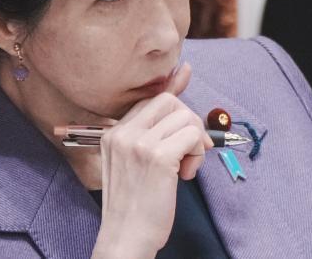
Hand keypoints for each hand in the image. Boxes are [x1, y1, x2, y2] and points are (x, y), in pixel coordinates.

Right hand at [91, 63, 213, 258]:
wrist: (125, 238)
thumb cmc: (133, 205)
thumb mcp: (132, 164)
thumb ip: (150, 134)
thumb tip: (175, 100)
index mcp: (113, 134)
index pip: (148, 99)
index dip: (172, 90)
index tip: (185, 72)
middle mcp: (123, 134)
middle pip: (169, 102)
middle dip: (188, 121)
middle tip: (191, 150)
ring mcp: (139, 144)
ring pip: (185, 117)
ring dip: (195, 141)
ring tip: (186, 167)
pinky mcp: (158, 157)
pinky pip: (192, 136)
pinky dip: (198, 153)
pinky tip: (187, 173)